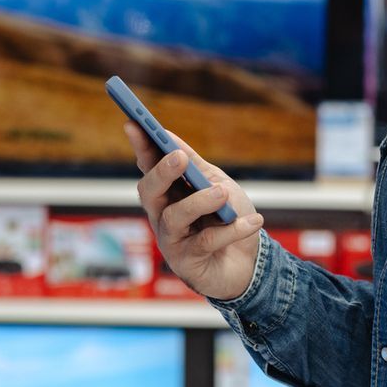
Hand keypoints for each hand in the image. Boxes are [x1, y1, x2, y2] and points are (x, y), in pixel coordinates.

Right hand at [124, 121, 264, 301]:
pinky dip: (231, 230)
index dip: (139, 145)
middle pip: (149, 191)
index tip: (134, 122)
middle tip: (179, 157)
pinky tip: (252, 222)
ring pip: (174, 217)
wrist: (249, 264)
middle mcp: (162, 215)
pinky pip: (206, 241)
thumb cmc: (228, 219)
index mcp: (168, 192)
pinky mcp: (186, 263)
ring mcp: (172, 240)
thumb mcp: (217, 184)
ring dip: (198, 202)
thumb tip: (169, 136)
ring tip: (221, 194)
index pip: (148, 165)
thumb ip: (196, 166)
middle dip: (162, 172)